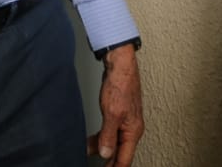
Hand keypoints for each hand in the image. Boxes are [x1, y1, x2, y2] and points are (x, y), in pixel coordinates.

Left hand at [87, 44, 143, 165]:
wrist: (120, 65)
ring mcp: (125, 121)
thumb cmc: (121, 85)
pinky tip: (92, 141)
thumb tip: (107, 154)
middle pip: (120, 152)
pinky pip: (110, 132)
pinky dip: (101, 138)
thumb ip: (109, 135)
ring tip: (88, 153)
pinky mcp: (119, 114)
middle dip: (109, 161)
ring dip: (102, 149)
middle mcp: (132, 128)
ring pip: (114, 142)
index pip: (125, 159)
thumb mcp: (112, 113)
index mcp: (133, 131)